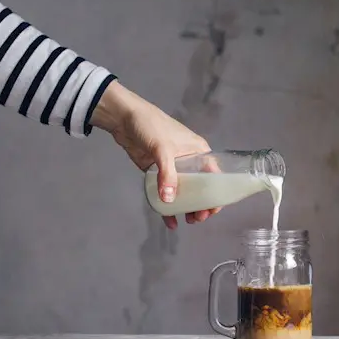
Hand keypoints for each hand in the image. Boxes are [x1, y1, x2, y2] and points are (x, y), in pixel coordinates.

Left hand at [90, 80, 220, 228]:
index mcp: (198, 152)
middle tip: (197, 218)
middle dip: (202, 205)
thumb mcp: (163, 149)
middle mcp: (189, 161)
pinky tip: (169, 221)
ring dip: (187, 207)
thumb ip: (167, 174)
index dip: (216, 194)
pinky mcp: (157, 173)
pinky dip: (168, 207)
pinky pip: (166, 193)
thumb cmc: (151, 126)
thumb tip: (169, 201)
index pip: (214, 176)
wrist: (123, 118)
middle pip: (200, 187)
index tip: (212, 210)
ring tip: (188, 221)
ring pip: (184, 192)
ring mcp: (172, 168)